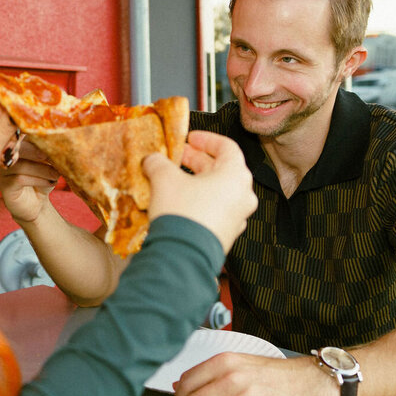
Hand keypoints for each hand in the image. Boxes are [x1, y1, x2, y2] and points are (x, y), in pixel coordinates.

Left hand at [0, 97, 16, 221]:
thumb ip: (4, 128)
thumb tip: (19, 111)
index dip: (11, 110)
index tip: (27, 118)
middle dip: (11, 127)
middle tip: (17, 141)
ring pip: (2, 127)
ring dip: (10, 139)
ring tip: (10, 153)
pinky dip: (6, 147)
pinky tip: (6, 157)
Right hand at [0, 141, 60, 223]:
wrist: (37, 203)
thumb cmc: (43, 178)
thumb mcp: (50, 162)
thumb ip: (50, 150)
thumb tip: (61, 141)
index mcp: (16, 144)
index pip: (22, 133)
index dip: (35, 135)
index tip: (53, 140)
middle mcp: (5, 155)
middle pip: (17, 146)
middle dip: (36, 150)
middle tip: (51, 156)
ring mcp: (3, 171)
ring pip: (20, 164)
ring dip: (42, 169)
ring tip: (56, 174)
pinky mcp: (5, 186)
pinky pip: (19, 179)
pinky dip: (38, 180)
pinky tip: (50, 182)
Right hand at [142, 130, 256, 253]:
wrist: (183, 256)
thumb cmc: (183, 215)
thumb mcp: (165, 179)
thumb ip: (159, 163)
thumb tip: (152, 160)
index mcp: (236, 176)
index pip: (227, 147)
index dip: (206, 139)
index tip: (192, 138)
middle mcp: (242, 196)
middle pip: (221, 169)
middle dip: (196, 161)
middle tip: (177, 157)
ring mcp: (236, 217)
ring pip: (218, 191)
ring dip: (197, 182)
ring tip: (174, 179)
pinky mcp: (225, 234)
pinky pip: (214, 210)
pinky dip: (199, 202)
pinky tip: (178, 202)